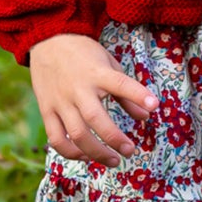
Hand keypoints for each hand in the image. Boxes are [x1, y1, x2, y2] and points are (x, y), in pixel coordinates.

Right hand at [28, 34, 156, 167]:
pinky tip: (86, 156)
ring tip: (114, 160)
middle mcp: (78, 88)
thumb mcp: (109, 64)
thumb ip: (127, 91)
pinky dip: (71, 152)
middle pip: (95, 119)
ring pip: (76, 134)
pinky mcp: (46, 110)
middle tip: (130, 151)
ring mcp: (60, 101)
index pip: (119, 84)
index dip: (138, 95)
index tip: (154, 106)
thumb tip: (146, 116)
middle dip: (114, 139)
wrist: (47, 41)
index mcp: (96, 73)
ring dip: (96, 152)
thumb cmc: (83, 54)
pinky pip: (57, 138)